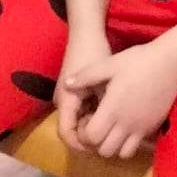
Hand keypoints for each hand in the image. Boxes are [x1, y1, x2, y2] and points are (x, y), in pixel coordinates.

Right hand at [55, 32, 110, 154]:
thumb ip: (104, 105)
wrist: (86, 32)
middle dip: (88, 137)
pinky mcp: (75, 92)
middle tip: (109, 137)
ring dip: (92, 126)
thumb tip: (113, 127)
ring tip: (111, 127)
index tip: (99, 144)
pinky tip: (109, 114)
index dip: (81, 144)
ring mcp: (68, 97)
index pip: (66, 134)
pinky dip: (93, 116)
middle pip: (72, 130)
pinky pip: (81, 111)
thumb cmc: (93, 53)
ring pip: (78, 121)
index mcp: (65, 101)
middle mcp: (63, 102)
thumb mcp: (102, 81)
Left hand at [78, 41, 176, 161]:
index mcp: (112, 109)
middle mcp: (126, 124)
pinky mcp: (152, 128)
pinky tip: (127, 127)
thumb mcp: (110, 64)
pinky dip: (129, 144)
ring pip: (121, 153)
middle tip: (98, 126)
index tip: (87, 120)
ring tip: (112, 129)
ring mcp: (141, 128)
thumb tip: (68, 84)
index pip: (92, 137)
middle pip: (105, 150)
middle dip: (97, 143)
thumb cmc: (138, 61)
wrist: (171, 63)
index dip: (85, 133)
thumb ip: (87, 76)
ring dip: (113, 146)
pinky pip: (137, 147)